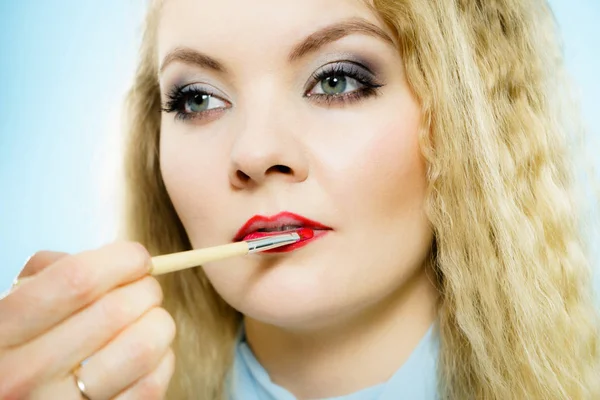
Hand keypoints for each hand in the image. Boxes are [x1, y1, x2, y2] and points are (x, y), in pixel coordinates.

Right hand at [0, 242, 175, 399]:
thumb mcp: (10, 307)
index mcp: (0, 331)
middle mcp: (24, 375)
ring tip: (148, 320)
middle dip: (146, 289)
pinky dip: (161, 360)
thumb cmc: (14, 348)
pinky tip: (147, 353)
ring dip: (158, 323)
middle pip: (116, 311)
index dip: (122, 260)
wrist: (9, 397)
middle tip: (145, 289)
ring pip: (142, 348)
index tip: (138, 258)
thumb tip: (116, 260)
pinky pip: (151, 385)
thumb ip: (49, 274)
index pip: (78, 280)